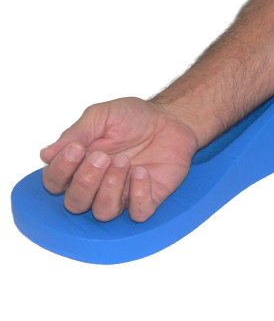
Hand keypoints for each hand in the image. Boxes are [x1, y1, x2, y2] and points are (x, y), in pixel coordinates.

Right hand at [40, 97, 198, 221]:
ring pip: (103, 212)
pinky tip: (141, 172)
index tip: (76, 148)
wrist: (171, 118)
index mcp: (80, 164)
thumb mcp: (102, 116)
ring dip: (110, 187)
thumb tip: (45, 154)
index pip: (54, 182)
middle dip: (85, 181)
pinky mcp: (148, 198)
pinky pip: (138, 213)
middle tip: (102, 156)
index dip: (60, 170)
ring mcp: (123, 194)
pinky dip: (138, 195)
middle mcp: (98, 184)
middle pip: (75, 203)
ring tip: (124, 161)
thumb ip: (76, 133)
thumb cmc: (134, 117)